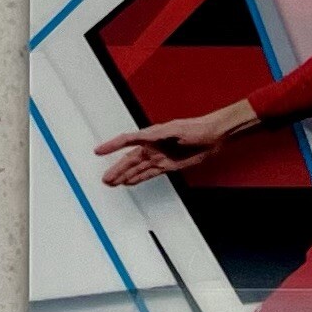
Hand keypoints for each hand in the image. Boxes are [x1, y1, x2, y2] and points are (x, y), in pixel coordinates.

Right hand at [94, 104, 252, 186]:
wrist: (213, 137)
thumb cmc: (195, 128)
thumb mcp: (174, 130)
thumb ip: (156, 135)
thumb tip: (140, 138)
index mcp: (151, 135)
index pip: (127, 141)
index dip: (112, 146)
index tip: (98, 151)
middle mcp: (153, 146)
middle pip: (130, 159)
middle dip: (117, 169)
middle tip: (105, 179)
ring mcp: (160, 156)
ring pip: (138, 168)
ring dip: (125, 176)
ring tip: (112, 183)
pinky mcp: (169, 165)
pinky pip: (150, 173)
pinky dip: (139, 178)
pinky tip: (130, 182)